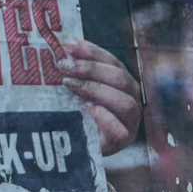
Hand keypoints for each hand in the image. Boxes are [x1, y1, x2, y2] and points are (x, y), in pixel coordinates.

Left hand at [57, 39, 142, 156]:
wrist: (82, 147)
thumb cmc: (80, 114)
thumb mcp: (77, 91)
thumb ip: (75, 73)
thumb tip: (60, 50)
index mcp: (123, 82)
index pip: (112, 62)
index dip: (91, 51)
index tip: (67, 44)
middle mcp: (131, 98)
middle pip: (119, 78)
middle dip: (90, 68)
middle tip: (63, 65)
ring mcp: (130, 121)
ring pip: (125, 102)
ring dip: (96, 89)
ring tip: (70, 85)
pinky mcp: (122, 141)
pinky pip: (119, 129)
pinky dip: (104, 117)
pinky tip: (87, 107)